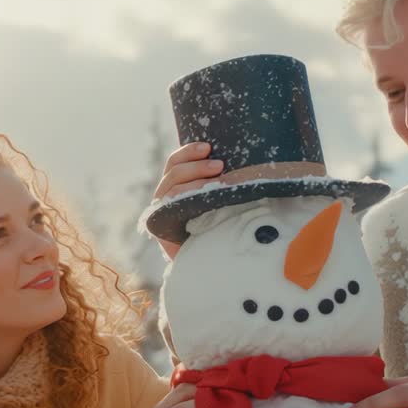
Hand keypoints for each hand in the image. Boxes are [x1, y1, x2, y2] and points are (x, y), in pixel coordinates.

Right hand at [152, 142, 222, 258]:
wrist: (209, 261)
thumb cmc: (219, 225)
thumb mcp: (221, 199)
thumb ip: (221, 182)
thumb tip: (246, 165)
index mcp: (177, 183)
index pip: (176, 161)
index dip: (189, 151)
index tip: (208, 146)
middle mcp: (166, 195)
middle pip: (174, 172)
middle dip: (196, 166)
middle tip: (220, 165)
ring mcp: (162, 211)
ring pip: (172, 189)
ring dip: (194, 182)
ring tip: (218, 181)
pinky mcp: (161, 228)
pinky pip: (169, 210)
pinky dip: (185, 202)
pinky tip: (203, 202)